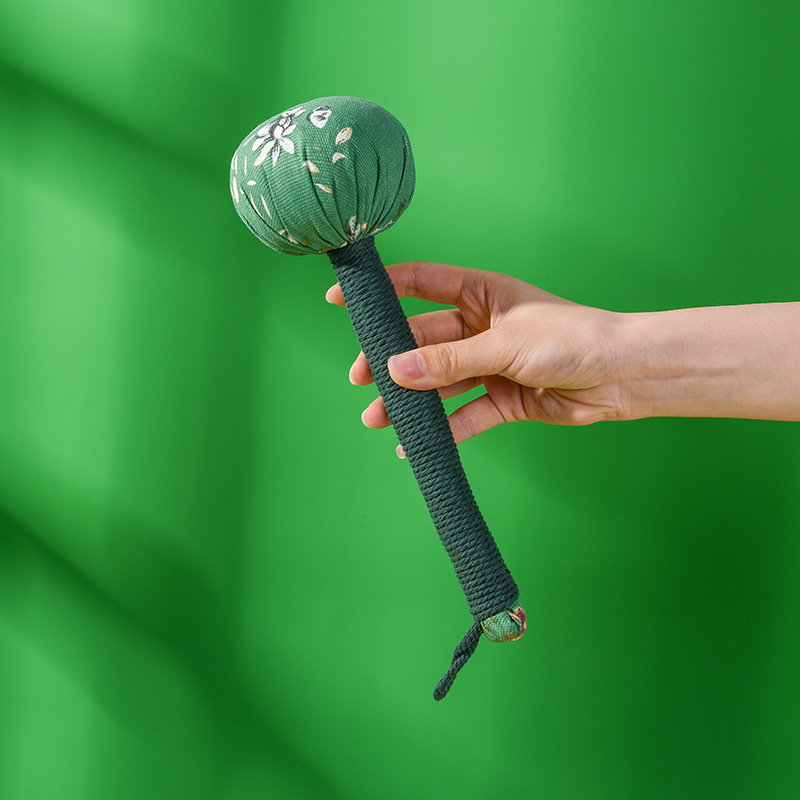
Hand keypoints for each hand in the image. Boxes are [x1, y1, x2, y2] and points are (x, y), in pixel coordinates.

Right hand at [326, 261, 626, 447]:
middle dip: (391, 361)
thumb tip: (394, 371)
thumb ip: (448, 361)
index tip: (342, 303)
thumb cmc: (571, 339)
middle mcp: (480, 327)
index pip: (419, 284)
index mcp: (480, 294)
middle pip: (422, 341)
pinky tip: (419, 445)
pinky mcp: (503, 398)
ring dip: (411, 402)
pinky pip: (465, 414)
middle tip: (362, 380)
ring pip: (439, 382)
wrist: (621, 376)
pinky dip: (444, 430)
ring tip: (379, 420)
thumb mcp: (502, 346)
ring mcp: (490, 364)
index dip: (380, 291)